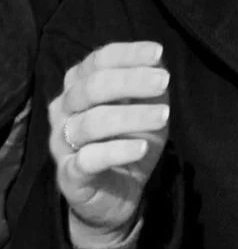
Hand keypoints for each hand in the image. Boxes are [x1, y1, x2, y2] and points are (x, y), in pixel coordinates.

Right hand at [50, 42, 169, 241]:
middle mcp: (64, 110)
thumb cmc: (130, 141)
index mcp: (79, 87)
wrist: (115, 195)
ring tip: (163, 117)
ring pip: (92, 122)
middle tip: (164, 81)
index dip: (127, 54)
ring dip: (131, 116)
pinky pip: (88, 159)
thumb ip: (149, 86)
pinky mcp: (69, 174)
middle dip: (130, 81)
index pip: (97, 61)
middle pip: (92, 87)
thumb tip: (157, 59)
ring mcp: (62, 142)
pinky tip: (141, 148)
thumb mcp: (147, 109)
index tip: (158, 53)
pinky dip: (116, 151)